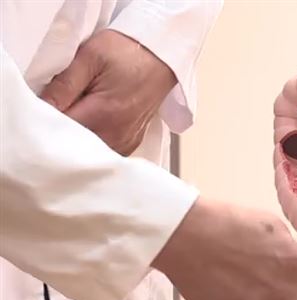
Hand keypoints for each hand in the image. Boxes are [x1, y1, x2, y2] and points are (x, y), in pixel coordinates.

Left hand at [40, 29, 176, 155]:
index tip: (42, 107)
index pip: (60, 131)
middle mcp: (117, 134)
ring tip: (76, 113)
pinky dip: (91, 141)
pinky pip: (103, 151)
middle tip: (57, 107)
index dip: (43, 120)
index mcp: (104, 114)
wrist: (160, 56)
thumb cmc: (127, 53)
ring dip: (75, 138)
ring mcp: (125, 142)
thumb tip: (40, 107)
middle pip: (73, 146)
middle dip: (58, 131)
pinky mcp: (130, 144)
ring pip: (88, 153)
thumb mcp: (90, 57)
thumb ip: (64, 85)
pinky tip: (90, 124)